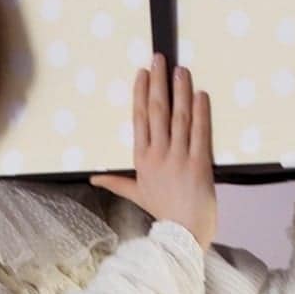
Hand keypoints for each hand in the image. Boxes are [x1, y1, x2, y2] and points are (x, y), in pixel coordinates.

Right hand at [90, 53, 217, 251]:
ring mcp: (178, 158)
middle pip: (157, 111)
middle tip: (160, 58)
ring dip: (180, 91)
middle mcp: (158, 155)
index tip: (142, 74)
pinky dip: (201, 112)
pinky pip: (199, 132)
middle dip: (159, 82)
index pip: (139, 119)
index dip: (141, 94)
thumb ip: (115, 182)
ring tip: (181, 70)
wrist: (183, 234)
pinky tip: (201, 94)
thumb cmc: (163, 213)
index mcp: (142, 159)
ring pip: (179, 117)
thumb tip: (93, 177)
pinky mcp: (199, 164)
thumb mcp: (136, 195)